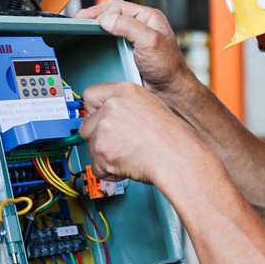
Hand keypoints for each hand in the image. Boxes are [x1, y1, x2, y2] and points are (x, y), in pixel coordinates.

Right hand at [76, 0, 195, 99]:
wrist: (169, 91)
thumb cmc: (168, 67)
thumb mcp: (150, 42)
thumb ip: (129, 27)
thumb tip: (107, 19)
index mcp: (148, 17)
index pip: (119, 6)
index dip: (102, 12)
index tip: (88, 21)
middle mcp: (141, 25)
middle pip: (112, 13)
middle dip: (94, 15)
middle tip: (78, 20)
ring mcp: (133, 38)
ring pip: (109, 26)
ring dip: (95, 26)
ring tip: (81, 27)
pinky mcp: (127, 51)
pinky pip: (109, 41)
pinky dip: (98, 40)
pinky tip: (91, 41)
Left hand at [79, 80, 199, 184]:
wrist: (178, 158)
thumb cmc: (172, 139)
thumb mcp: (151, 108)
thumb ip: (127, 108)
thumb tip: (110, 117)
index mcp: (126, 91)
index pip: (91, 95)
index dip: (93, 112)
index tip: (97, 121)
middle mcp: (113, 106)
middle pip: (86, 126)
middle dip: (99, 140)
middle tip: (120, 146)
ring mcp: (106, 127)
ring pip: (91, 148)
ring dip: (106, 157)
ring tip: (130, 156)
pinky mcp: (102, 149)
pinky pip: (96, 167)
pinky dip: (109, 172)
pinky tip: (128, 166)